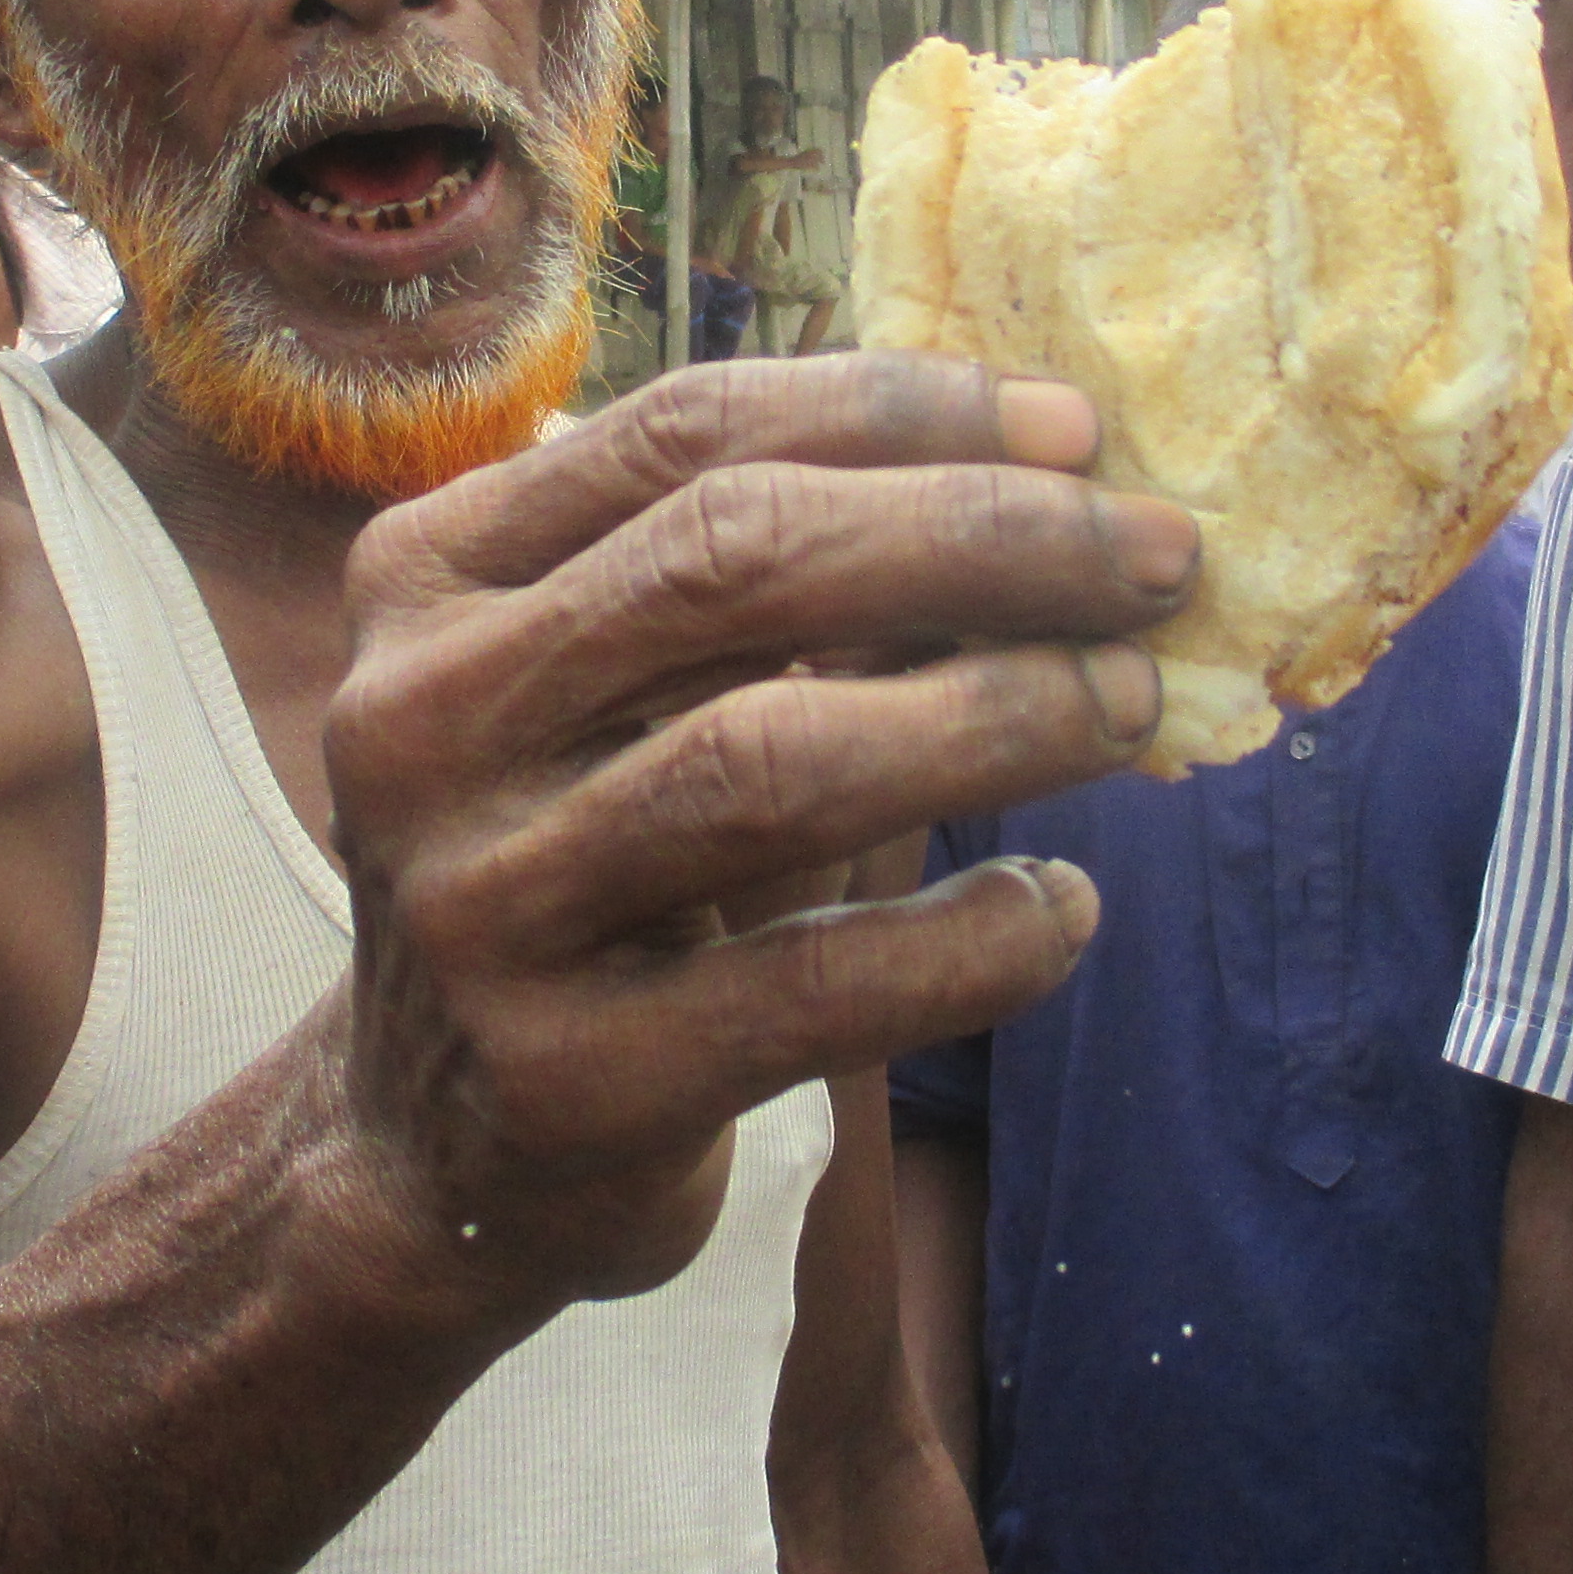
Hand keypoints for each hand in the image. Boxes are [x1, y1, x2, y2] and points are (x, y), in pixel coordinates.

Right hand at [327, 355, 1191, 1307]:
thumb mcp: (635, 696)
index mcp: (430, 577)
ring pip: (769, 758)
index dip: (903, 415)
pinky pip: (809, 987)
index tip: (1079, 432)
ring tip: (1130, 706)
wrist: (447, 1158)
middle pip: (735, 563)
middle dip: (983, 539)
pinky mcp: (562, 1078)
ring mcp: (475, 903)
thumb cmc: (593, 869)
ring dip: (995, 715)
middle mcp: (415, 720)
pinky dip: (969, 940)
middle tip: (1157, 562)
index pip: (686, 435)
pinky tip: (1061, 907)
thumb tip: (1056, 484)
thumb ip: (784, 588)